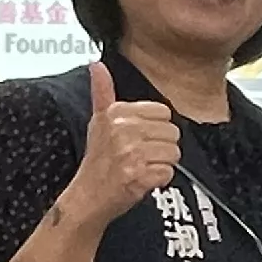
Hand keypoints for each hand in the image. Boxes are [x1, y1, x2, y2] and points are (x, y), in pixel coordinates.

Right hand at [63, 59, 180, 229]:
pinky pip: (168, 172)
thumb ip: (101, 92)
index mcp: (117, 113)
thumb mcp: (97, 122)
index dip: (157, 129)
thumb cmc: (97, 161)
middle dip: (162, 148)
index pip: (163, 112)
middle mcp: (123, 130)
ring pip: (174, 153)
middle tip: (142, 157)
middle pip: (172, 132)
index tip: (141, 139)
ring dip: (162, 164)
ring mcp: (131, 153)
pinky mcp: (139, 176)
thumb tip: (96, 64)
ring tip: (143, 167)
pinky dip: (160, 180)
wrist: (88, 197)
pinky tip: (144, 180)